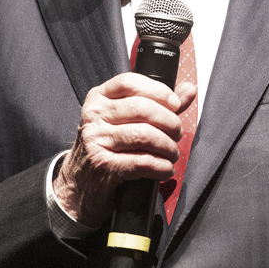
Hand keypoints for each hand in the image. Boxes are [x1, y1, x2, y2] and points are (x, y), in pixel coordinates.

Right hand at [53, 72, 196, 229]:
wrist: (80, 184)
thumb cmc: (108, 148)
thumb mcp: (125, 120)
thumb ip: (158, 104)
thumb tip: (188, 90)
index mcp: (99, 98)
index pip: (130, 82)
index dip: (158, 91)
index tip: (175, 104)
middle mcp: (94, 116)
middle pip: (142, 108)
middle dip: (170, 122)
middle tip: (176, 134)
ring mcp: (96, 140)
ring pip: (145, 136)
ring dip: (168, 147)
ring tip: (172, 154)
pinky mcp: (102, 166)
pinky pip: (142, 162)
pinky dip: (161, 167)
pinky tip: (165, 170)